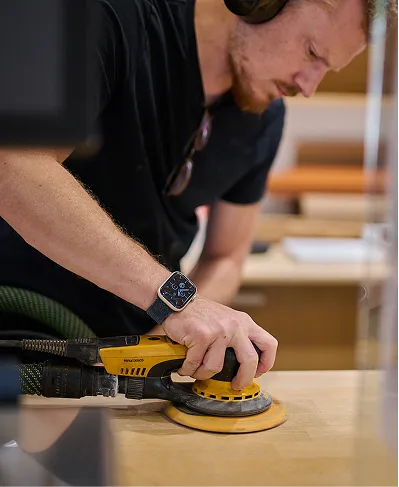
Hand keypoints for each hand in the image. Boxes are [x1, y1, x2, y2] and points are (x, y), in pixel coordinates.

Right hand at [162, 296, 277, 389]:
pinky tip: (184, 365)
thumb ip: (236, 337)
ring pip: (216, 367)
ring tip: (195, 370)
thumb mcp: (226, 320)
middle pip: (250, 360)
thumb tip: (241, 365)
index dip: (266, 363)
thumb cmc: (199, 314)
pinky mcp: (202, 336)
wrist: (176, 300)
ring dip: (202, 373)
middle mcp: (235, 326)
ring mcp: (219, 331)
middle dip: (243, 379)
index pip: (269, 344)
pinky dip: (187, 368)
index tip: (257, 373)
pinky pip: (195, 364)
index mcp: (244, 322)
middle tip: (235, 385)